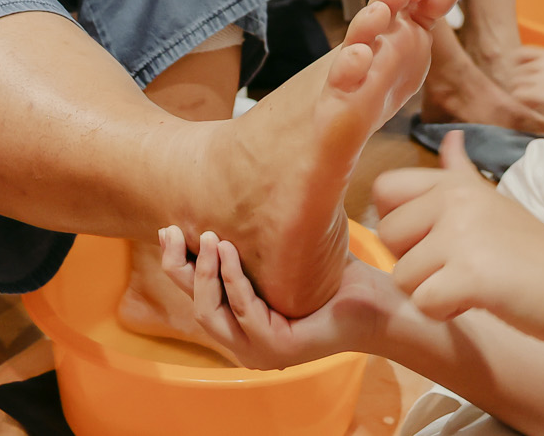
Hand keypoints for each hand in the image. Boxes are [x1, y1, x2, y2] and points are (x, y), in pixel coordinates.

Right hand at [156, 228, 395, 370]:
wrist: (377, 300)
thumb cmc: (332, 276)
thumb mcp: (281, 255)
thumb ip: (251, 243)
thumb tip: (225, 192)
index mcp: (241, 323)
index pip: (194, 297)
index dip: (176, 265)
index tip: (167, 229)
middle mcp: (245, 342)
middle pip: (194, 307)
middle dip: (178, 267)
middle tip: (173, 230)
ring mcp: (259, 351)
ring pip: (210, 312)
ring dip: (204, 272)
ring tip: (209, 237)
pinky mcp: (278, 350)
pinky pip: (243, 309)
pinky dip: (233, 278)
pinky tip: (230, 249)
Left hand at [374, 132, 543, 342]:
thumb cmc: (531, 250)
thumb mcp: (491, 200)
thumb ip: (460, 172)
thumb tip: (452, 137)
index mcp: (453, 182)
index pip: (384, 189)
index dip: (397, 221)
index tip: (429, 238)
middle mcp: (453, 199)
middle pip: (387, 236)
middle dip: (413, 262)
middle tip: (454, 266)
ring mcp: (461, 235)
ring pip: (402, 275)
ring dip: (430, 291)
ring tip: (469, 284)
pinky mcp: (469, 275)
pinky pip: (423, 301)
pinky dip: (444, 312)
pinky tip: (474, 301)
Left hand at [507, 47, 543, 126]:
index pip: (522, 52)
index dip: (516, 62)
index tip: (518, 71)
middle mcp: (542, 63)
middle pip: (516, 70)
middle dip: (517, 81)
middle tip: (524, 91)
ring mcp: (539, 77)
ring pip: (515, 82)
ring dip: (519, 91)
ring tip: (529, 100)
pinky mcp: (538, 92)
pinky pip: (518, 94)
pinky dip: (522, 101)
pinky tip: (532, 105)